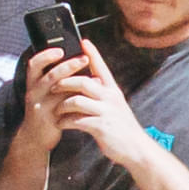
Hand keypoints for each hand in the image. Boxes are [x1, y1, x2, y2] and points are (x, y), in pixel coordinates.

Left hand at [29, 39, 137, 157]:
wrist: (135, 148)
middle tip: (53, 86)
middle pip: (83, 82)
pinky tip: (61, 124)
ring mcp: (106, 112)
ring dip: (62, 105)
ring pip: (77, 101)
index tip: (83, 41)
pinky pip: (77, 120)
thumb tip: (90, 82)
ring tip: (56, 110)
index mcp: (112, 90)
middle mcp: (110, 98)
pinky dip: (65, 122)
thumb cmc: (121, 126)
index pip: (101, 67)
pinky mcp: (100, 127)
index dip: (92, 53)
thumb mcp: (115, 104)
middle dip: (64, 82)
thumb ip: (103, 93)